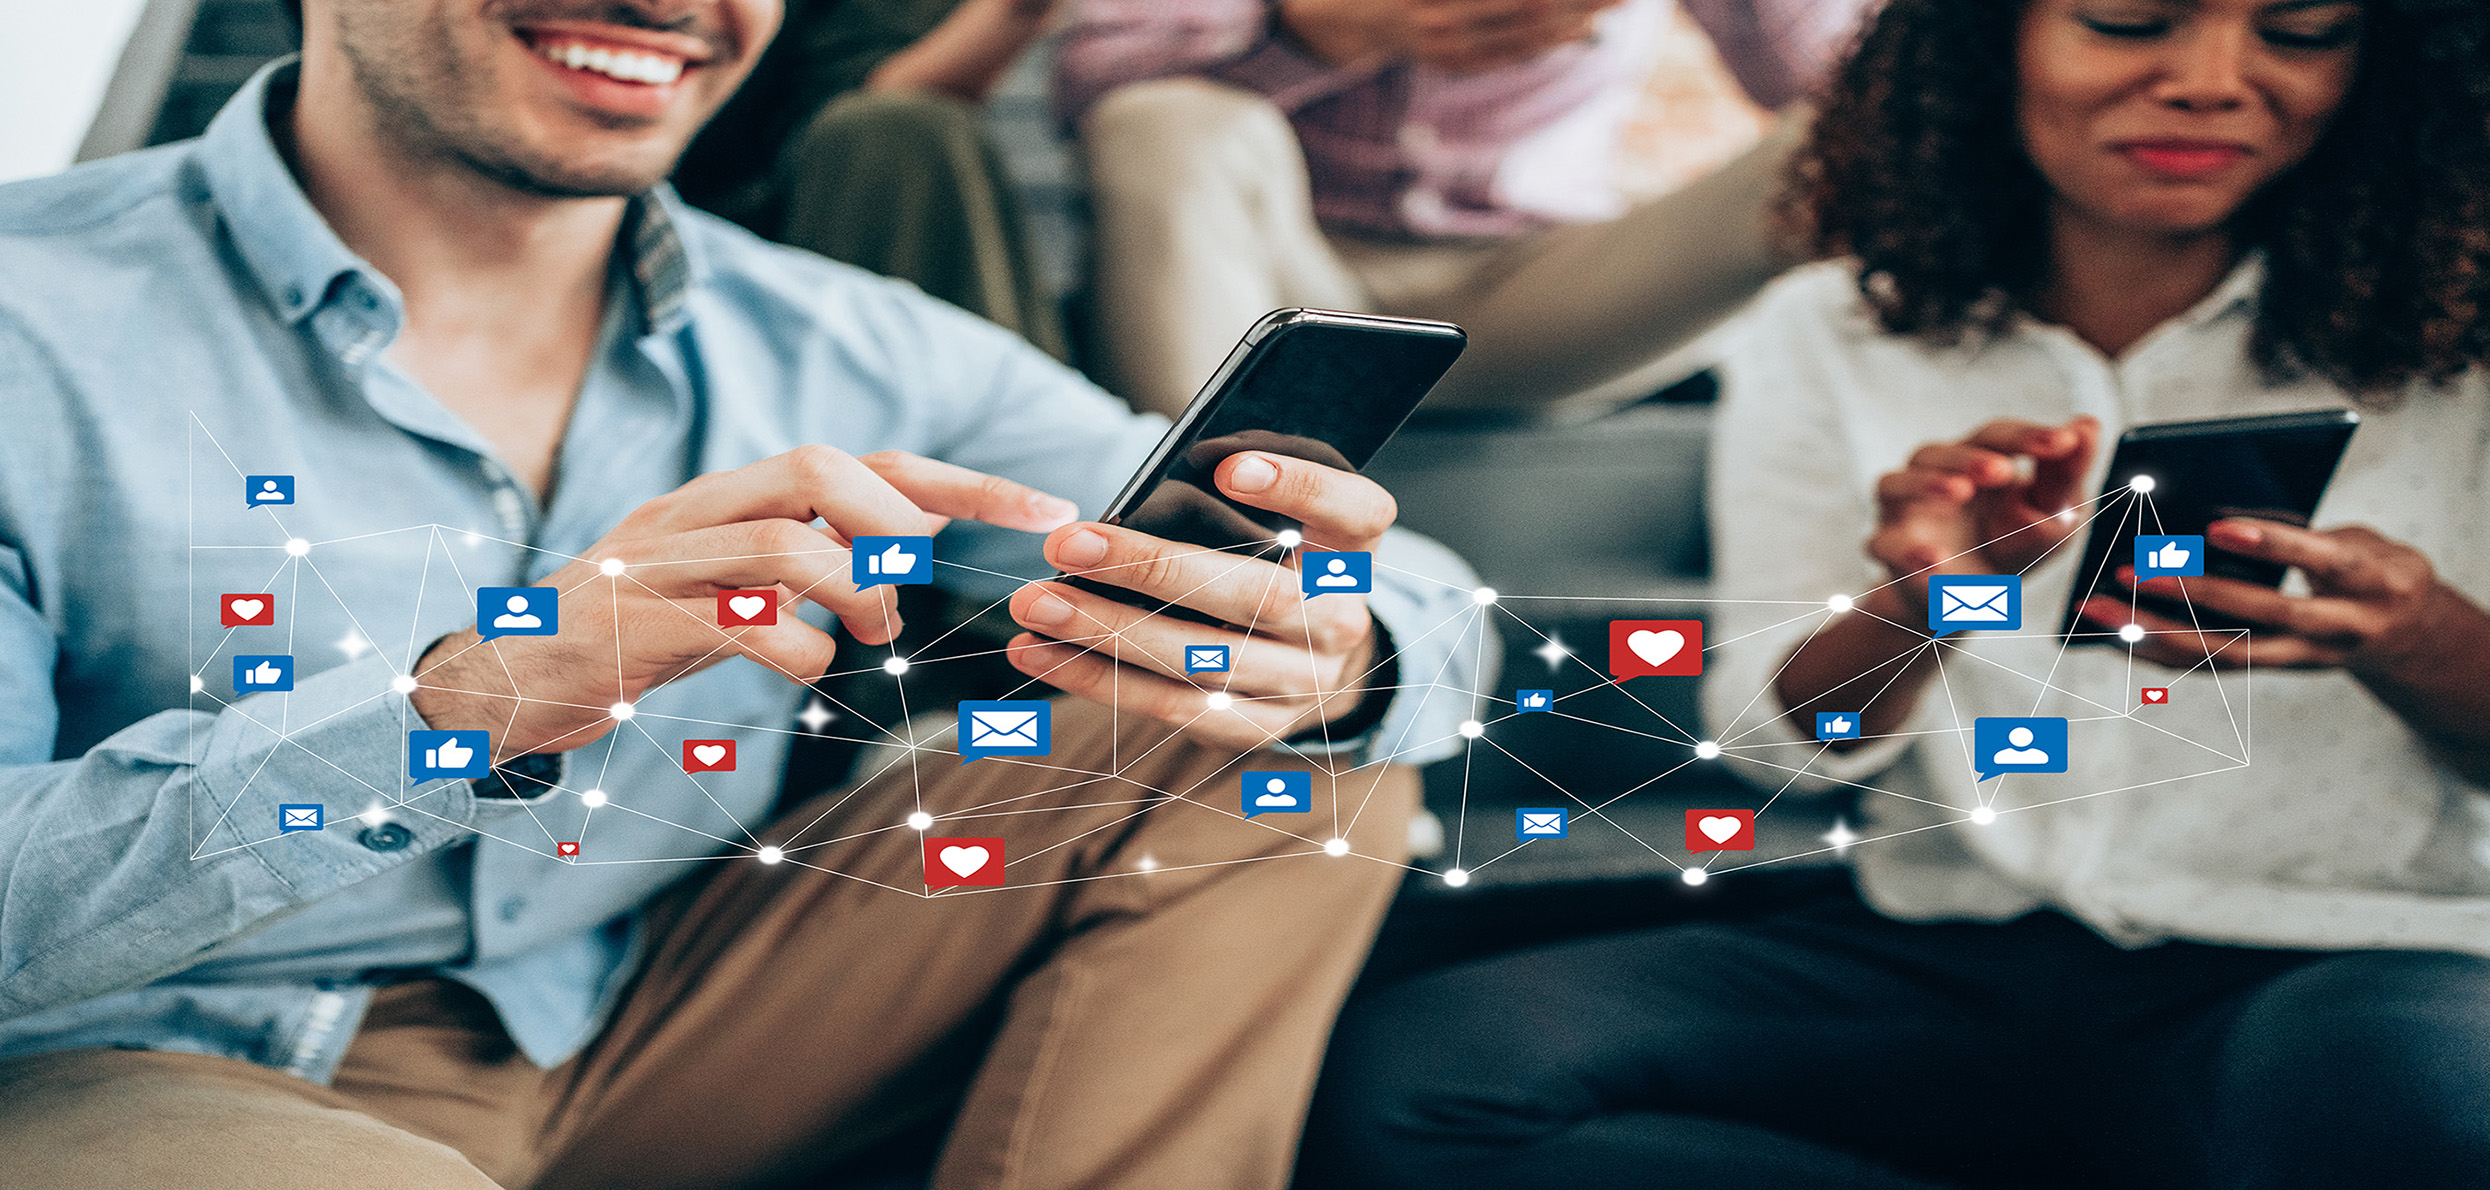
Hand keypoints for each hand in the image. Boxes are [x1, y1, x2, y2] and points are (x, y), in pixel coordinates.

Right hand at [410, 447, 1074, 757]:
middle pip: (816, 467)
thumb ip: (800, 571)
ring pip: (782, 540)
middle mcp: (691, 513)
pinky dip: (795, 645)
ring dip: (855, 587)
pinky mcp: (629, 626)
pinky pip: (734, 622)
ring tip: (870, 631)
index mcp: (725, 499)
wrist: (495, 686)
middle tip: (913, 582)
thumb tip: (903, 568)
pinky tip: (806, 667)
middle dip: (895, 519)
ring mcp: (656, 564)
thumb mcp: (723, 593)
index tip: (1041, 512)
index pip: (859, 461)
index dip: (956, 483)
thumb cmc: (628, 642)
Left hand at [1004, 452, 1393, 749]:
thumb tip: (1187, 462)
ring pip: (1202, 661)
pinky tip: (1045, 654)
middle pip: (1254, 597)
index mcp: (1353, 554)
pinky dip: (1100, 681)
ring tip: (1037, 605)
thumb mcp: (1287, 519)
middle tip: (1069, 544)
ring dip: (1107, 632)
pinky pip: (1173, 708)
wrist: (1324, 664)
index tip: (1230, 467)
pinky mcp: (1257, 727)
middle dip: (1152, 569)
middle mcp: (1339, 623)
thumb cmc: (1282, 567)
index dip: (1298, 487)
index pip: (1353, 511)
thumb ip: (1249, 488)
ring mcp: (1302, 684)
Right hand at [1279, 0, 1619, 72]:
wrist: (1341, 13)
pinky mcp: (1456, 62)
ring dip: (1580, 21)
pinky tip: (1587, 31)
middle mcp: (1445, 23)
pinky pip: (1514, 55)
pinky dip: (1554, 42)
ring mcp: (1450, 47)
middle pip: (1535, 11)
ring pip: (1529, 38)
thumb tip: (1540, 0)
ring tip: (1621, 3)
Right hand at [1867, 417, 2099, 619]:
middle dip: (1971, 458)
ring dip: (1928, 483)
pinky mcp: (1887, 548)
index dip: (2026, 436)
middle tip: (2003, 472)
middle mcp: (1931, 474)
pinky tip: (1935, 559)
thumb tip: (2089, 426)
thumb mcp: (2053, 514)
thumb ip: (2067, 474)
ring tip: (1961, 491)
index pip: (1995, 436)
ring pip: (1895, 482)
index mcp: (1975, 458)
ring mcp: (1903, 510)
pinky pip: (1883, 544)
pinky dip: (1906, 551)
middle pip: (1939, 452)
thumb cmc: (2012, 543)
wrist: (1968, 599)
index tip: (2064, 442)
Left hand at [2081, 519, 2461, 673]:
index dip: (2271, 544)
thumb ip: (2300, 532)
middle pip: (2261, 616)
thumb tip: (2211, 518)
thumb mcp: (2358, 540)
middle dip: (2193, 593)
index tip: (2215, 525)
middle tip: (2131, 569)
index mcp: (2370, 579)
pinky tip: (2115, 635)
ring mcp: (2306, 656)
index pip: (2318, 558)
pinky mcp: (2276, 670)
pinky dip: (2161, 652)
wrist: (2412, 635)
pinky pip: (2212, 669)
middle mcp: (2340, 626)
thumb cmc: (2372, 567)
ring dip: (2156, 632)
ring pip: (2226, 654)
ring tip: (2098, 607)